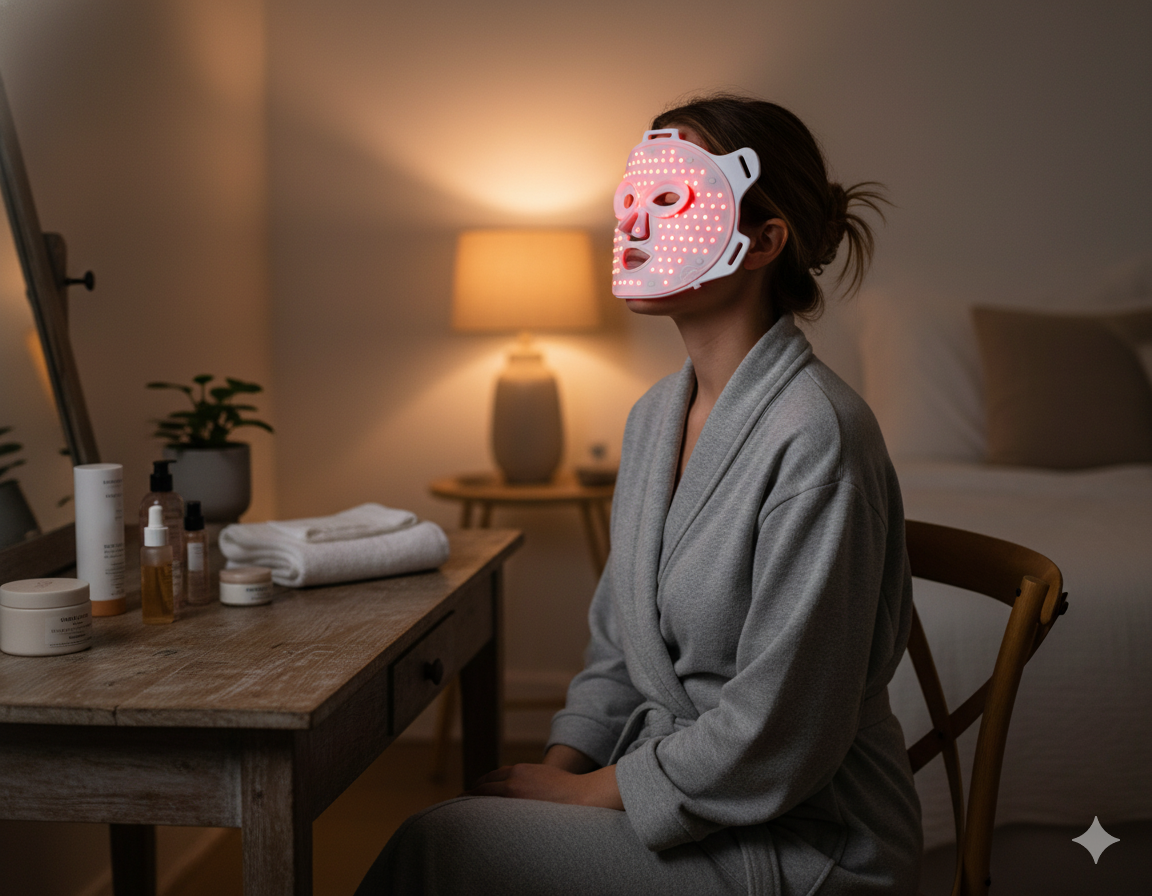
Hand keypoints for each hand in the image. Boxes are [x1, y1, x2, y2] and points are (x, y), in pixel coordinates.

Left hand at [465, 763, 623, 809]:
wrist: (583, 795)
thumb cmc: (568, 791)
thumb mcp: (544, 778)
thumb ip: (529, 782)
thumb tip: (523, 795)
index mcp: (520, 770)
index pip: (492, 777)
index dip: (481, 785)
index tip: (473, 792)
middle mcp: (513, 778)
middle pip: (484, 785)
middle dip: (472, 793)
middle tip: (460, 802)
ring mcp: (514, 791)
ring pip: (485, 796)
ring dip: (472, 802)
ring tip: (461, 812)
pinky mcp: (518, 804)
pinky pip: (494, 809)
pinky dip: (482, 812)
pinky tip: (477, 821)